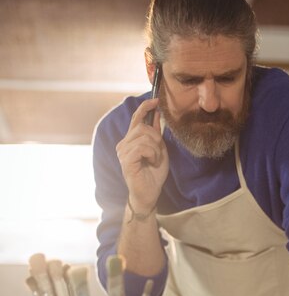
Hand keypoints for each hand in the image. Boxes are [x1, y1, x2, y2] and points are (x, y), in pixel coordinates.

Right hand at [116, 98, 168, 214]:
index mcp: (130, 140)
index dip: (145, 107)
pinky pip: (142, 147)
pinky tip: (151, 162)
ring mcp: (122, 152)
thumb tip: (157, 113)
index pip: (135, 118)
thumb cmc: (153, 174)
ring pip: (144, 137)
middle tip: (158, 153)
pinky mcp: (125, 160)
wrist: (149, 194)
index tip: (156, 100)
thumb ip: (156, 132)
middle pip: (143, 127)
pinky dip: (152, 154)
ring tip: (154, 160)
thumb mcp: (159, 149)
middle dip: (156, 138)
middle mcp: (123, 144)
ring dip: (155, 149)